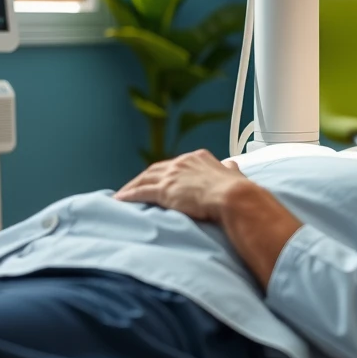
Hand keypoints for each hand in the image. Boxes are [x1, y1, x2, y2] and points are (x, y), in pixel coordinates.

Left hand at [114, 149, 250, 221]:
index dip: (165, 171)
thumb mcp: (233, 173)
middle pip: (156, 169)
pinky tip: (120, 200)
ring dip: (132, 186)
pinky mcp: (165, 190)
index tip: (159, 178)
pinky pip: (141, 192)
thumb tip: (230, 165)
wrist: (233, 196)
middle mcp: (182, 162)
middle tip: (135, 186)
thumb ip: (229, 169)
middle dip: (144, 177)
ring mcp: (172, 175)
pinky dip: (129, 195)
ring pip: (145, 179)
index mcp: (198, 157)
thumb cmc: (236, 190)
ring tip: (123, 194)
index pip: (175, 164)